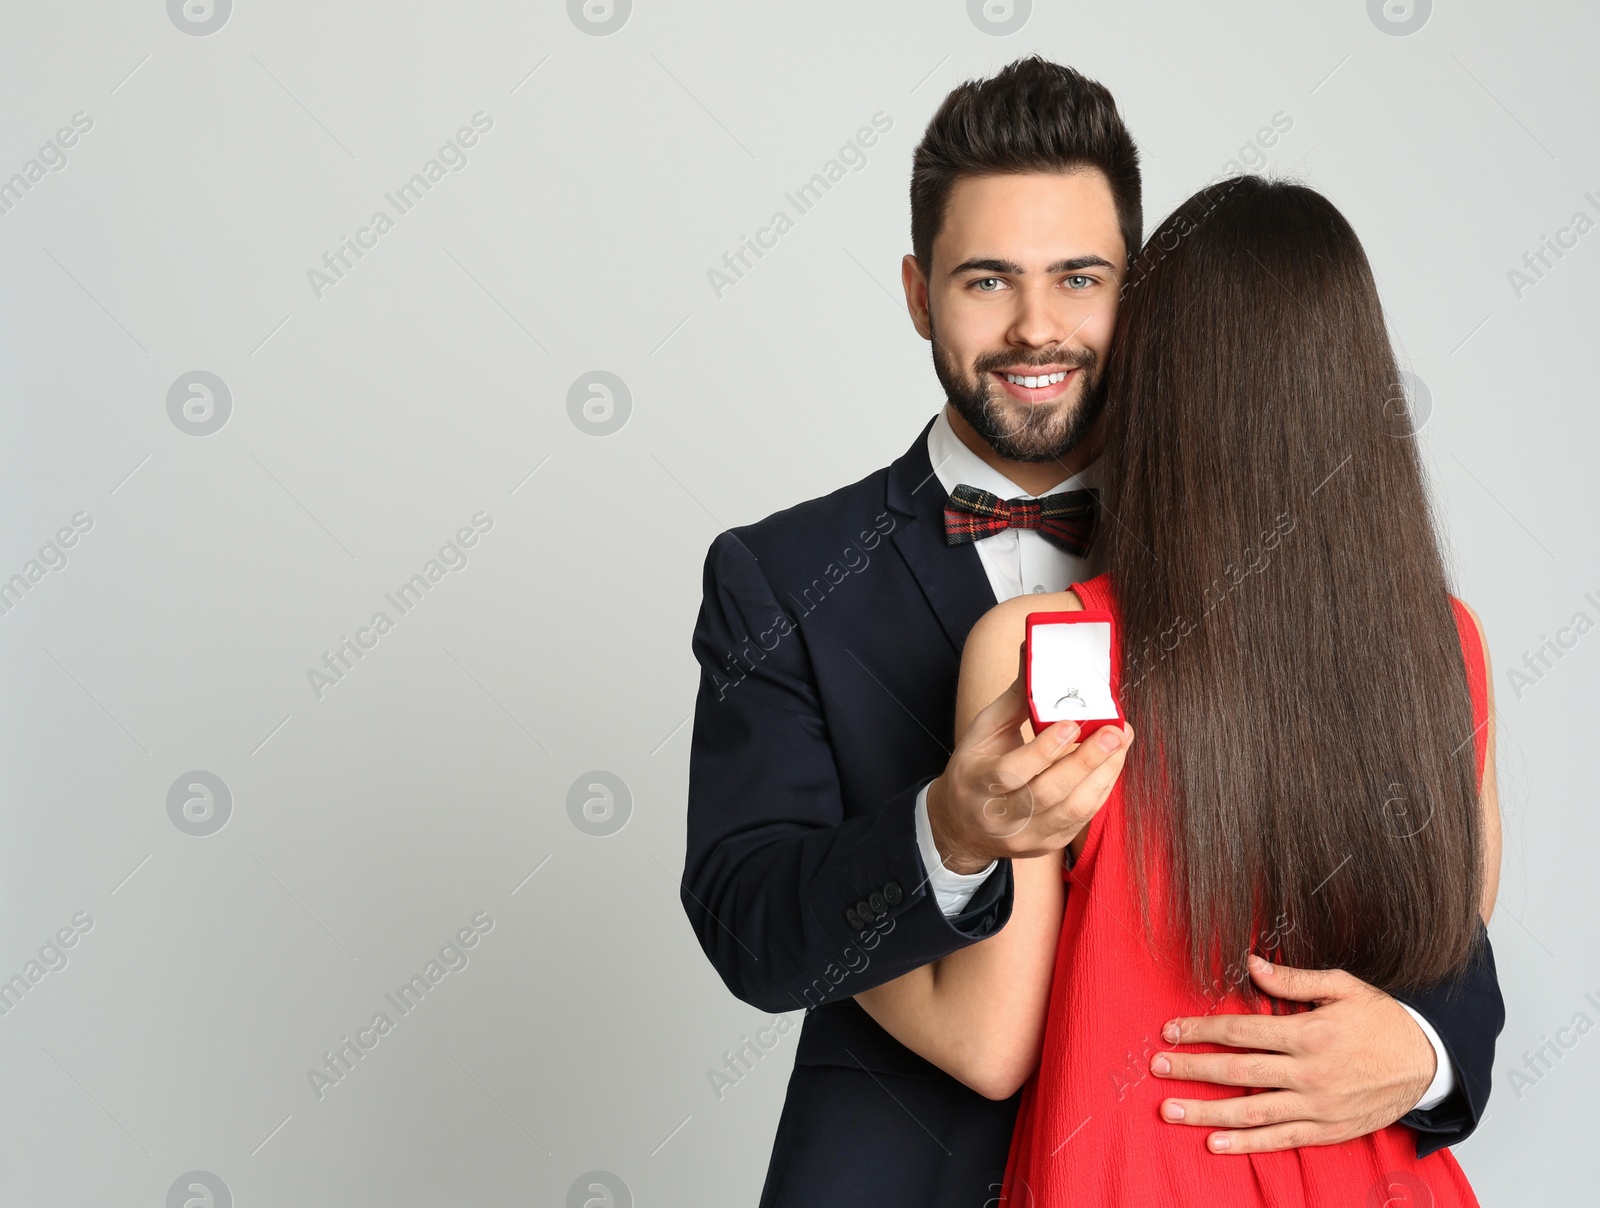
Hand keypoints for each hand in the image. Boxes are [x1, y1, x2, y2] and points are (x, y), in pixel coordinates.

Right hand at [927, 644, 1131, 872]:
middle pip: (1049, 793)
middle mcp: (1000, 816)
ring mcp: (1026, 836)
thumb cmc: (975, 769)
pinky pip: (1082, 819)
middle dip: (1086, 760)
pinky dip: (1101, 789)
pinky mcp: (1047, 845)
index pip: (1012, 772)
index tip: (1074, 723)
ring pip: (1072, 811)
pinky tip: (1112, 764)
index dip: (1045, 750)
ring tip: (1120, 743)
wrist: (961, 827)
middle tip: (1114, 731)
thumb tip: (1035, 653)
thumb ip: (1015, 699)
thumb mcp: (983, 731)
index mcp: (977, 783)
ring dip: (1103, 775)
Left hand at [1150, 955, 1435, 1153]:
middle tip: (1158, 1068)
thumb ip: (1294, 979)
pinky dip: (1246, 1143)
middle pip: (1238, 1072)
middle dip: (1192, 1070)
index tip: (1171, 1031)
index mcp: (1309, 1033)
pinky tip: (1215, 1143)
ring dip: (1207, 1112)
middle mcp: (1309, 1073)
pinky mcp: (1328, 1130)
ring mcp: (1317, 1106)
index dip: (1202, 1030)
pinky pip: (1280, 1138)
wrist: (1427, 1064)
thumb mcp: (1343, 987)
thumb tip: (1251, 965)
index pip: (1241, 1032)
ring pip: (1252, 1111)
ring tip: (1171, 1111)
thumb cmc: (1381, 1020)